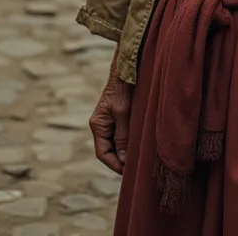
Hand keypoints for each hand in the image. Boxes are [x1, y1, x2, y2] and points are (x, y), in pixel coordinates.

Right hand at [89, 51, 133, 173]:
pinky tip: (140, 144)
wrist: (127, 66)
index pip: (102, 154)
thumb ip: (122, 136)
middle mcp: (101, 124)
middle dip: (121, 161)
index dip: (114, 165)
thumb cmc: (123, 87)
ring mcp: (110, 120)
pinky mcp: (118, 115)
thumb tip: (123, 160)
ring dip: (126, 151)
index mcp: (98, 125)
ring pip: (116, 143)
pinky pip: (122, 134)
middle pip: (109, 151)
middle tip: (136, 168)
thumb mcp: (123, 112)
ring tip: (139, 159)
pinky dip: (129, 142)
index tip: (128, 172)